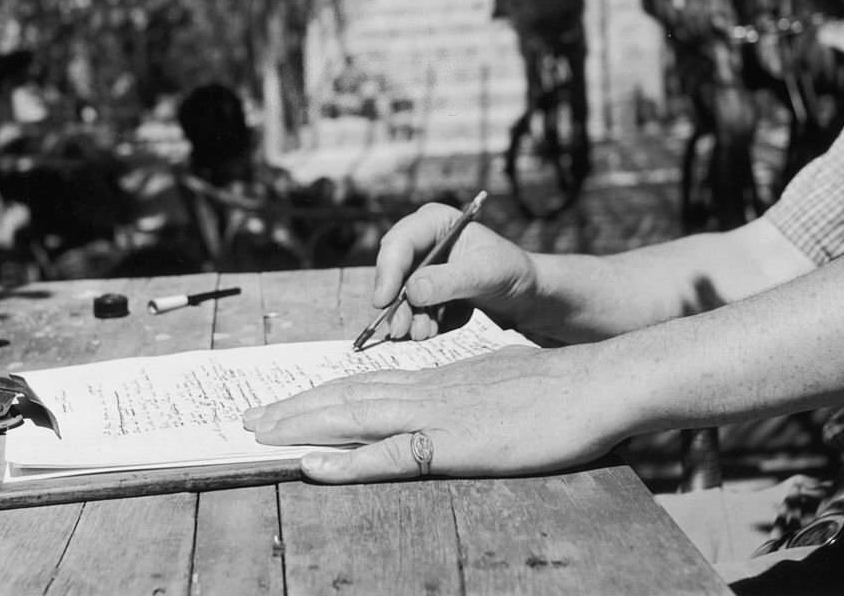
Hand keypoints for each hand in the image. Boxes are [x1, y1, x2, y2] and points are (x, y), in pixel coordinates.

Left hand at [242, 343, 632, 482]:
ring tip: (261, 433)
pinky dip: (345, 461)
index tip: (287, 404)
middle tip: (250, 418)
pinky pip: (388, 456)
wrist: (593, 382)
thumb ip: (464, 392)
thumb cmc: (555, 387)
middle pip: (346, 396)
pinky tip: (314, 466)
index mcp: (437, 378)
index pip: (365, 383)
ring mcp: (437, 414)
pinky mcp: (453, 444)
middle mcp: (427, 390)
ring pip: (354, 417)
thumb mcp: (498, 381)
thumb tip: (444, 402)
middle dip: (295, 408)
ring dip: (302, 426)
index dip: (322, 394)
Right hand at [373, 203, 540, 341]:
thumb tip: (412, 291)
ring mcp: (420, 266)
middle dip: (396, 301)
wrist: (521, 291)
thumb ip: (449, 280)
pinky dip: (418, 321)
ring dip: (408, 316)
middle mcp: (421, 241)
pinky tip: (430, 331)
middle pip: (393, 270)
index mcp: (434, 221)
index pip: (400, 242)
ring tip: (424, 333)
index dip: (388, 270)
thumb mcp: (484, 272)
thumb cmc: (508, 269)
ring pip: (399, 293)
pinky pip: (411, 307)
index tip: (383, 300)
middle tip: (400, 329)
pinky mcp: (424, 290)